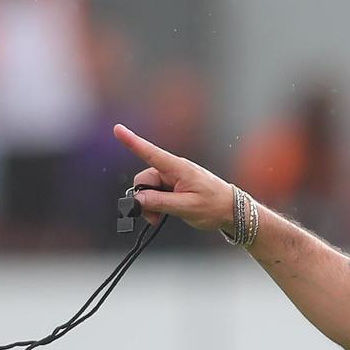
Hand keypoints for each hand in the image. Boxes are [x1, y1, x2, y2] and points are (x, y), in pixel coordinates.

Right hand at [111, 123, 234, 233]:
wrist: (232, 211)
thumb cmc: (214, 206)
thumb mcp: (187, 207)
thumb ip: (160, 202)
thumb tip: (138, 199)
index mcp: (178, 168)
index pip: (151, 153)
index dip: (132, 141)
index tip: (117, 129)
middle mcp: (173, 170)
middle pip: (144, 180)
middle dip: (143, 199)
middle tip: (153, 218)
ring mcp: (173, 178)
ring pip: (148, 189)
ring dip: (149, 205)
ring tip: (159, 219)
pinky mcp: (174, 187)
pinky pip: (156, 194)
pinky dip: (155, 205)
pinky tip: (161, 216)